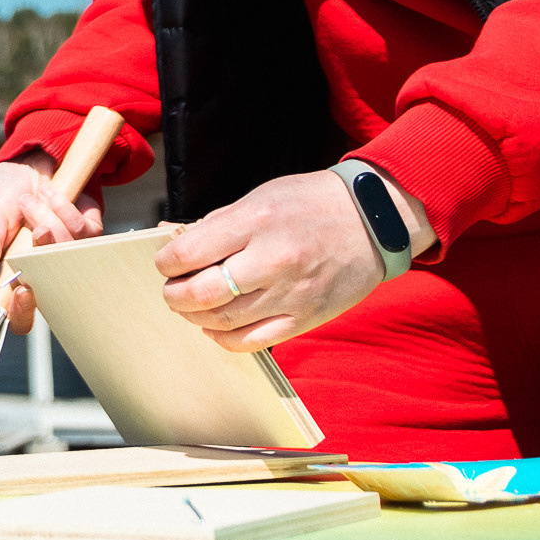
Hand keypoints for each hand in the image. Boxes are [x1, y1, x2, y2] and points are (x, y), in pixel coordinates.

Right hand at [0, 153, 103, 333]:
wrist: (32, 159)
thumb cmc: (7, 193)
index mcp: (18, 275)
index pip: (21, 315)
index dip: (23, 313)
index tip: (23, 292)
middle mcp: (47, 270)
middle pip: (55, 285)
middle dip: (46, 251)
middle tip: (35, 227)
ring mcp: (71, 253)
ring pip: (70, 252)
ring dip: (50, 219)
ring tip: (33, 199)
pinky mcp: (91, 233)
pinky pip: (87, 232)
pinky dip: (66, 208)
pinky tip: (53, 193)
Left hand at [153, 168, 431, 350]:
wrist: (372, 221)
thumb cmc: (310, 204)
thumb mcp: (259, 198)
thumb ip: (215, 224)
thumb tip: (170, 237)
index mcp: (255, 222)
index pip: (189, 253)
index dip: (166, 263)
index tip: (166, 263)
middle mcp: (272, 260)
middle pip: (202, 293)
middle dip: (175, 296)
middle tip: (172, 291)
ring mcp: (291, 294)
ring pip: (223, 322)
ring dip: (196, 318)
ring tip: (192, 307)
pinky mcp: (306, 319)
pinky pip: (253, 342)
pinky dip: (225, 338)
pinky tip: (217, 326)